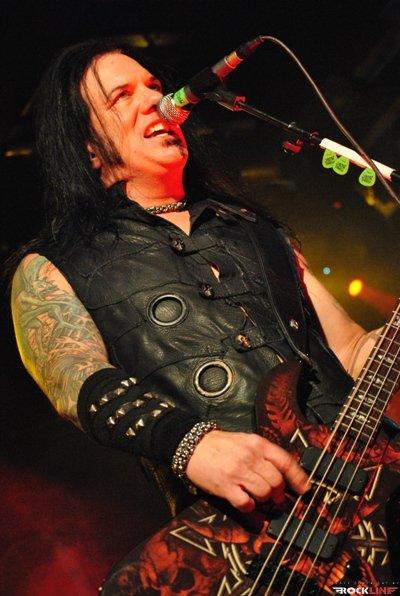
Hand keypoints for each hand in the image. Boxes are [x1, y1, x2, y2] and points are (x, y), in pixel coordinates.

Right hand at [186, 430, 308, 511]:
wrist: (193, 446)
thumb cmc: (221, 444)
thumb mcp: (245, 441)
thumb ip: (263, 454)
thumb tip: (282, 473)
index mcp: (258, 444)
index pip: (285, 461)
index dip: (298, 477)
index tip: (305, 489)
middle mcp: (250, 457)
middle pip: (276, 481)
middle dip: (278, 493)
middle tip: (274, 496)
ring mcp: (238, 472)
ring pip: (264, 493)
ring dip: (264, 500)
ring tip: (257, 497)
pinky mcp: (226, 487)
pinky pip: (246, 503)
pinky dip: (249, 507)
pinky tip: (245, 502)